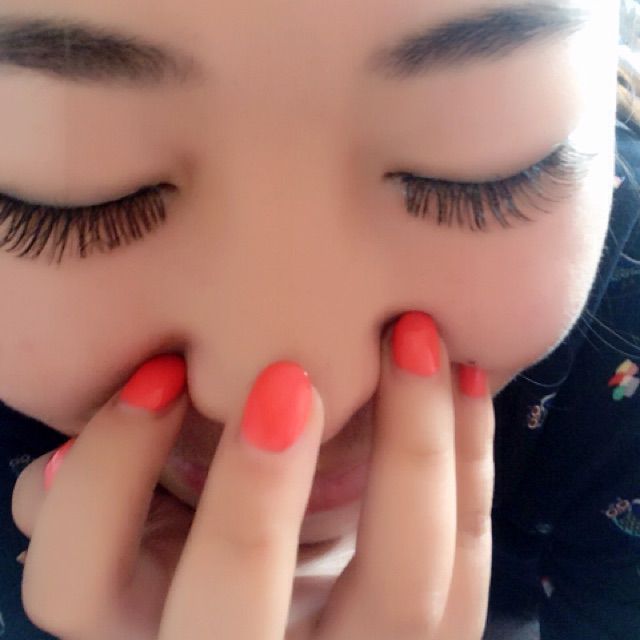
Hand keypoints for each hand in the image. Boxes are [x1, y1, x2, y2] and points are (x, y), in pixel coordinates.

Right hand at [11, 312, 494, 638]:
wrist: (296, 610)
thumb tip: (134, 391)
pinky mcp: (428, 636)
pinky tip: (463, 378)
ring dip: (412, 457)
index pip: (79, 583)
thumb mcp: (143, 515)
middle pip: (234, 619)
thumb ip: (113, 483)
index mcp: (148, 627)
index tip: (164, 370)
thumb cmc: (198, 540)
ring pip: (405, 601)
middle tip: (288, 374)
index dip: (109, 475)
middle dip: (253, 497)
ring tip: (416, 341)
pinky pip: (468, 563)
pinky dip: (469, 463)